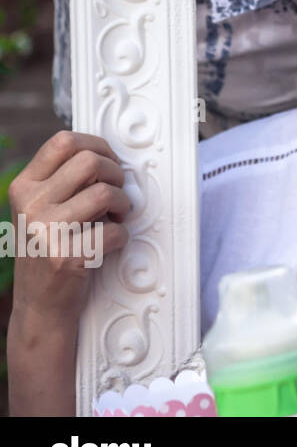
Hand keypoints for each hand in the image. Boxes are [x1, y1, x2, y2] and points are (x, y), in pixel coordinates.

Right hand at [8, 130, 130, 324]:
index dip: (97, 145)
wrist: (40, 305)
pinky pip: (114, 230)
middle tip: (117, 192)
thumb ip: (64, 181)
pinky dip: (122, 236)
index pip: (63, 142)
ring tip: (116, 217)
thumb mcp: (42, 209)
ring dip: (123, 205)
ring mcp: (46, 231)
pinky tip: (110, 243)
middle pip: (91, 161)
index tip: (110, 160)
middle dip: (116, 173)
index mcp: (24, 187)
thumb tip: (108, 154)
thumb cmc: (50, 249)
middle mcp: (30, 206)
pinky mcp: (67, 257)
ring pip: (106, 193)